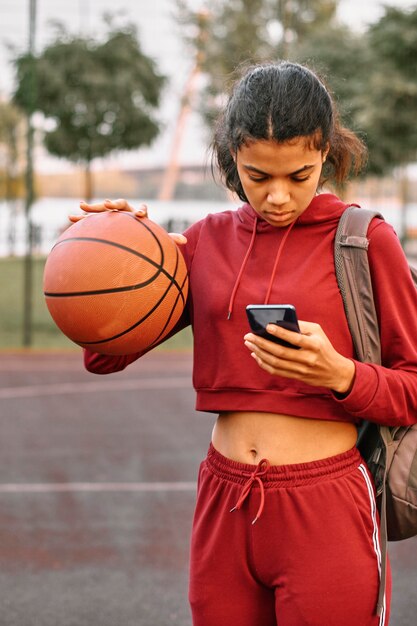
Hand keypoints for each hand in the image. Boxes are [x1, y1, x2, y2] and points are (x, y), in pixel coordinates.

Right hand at [69, 198, 186, 244]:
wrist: (131, 234)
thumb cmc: (145, 238)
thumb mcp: (156, 239)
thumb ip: (168, 238)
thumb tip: (185, 240)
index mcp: (140, 215)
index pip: (142, 210)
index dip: (141, 211)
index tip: (141, 216)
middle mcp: (126, 212)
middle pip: (120, 204)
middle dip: (114, 204)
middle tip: (108, 205)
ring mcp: (112, 215)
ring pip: (102, 209)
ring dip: (93, 207)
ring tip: (81, 206)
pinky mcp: (100, 221)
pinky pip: (89, 219)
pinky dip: (81, 218)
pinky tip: (70, 217)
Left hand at [244, 320, 354, 393]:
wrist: (335, 371)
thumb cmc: (324, 347)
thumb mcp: (318, 332)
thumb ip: (301, 325)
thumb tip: (279, 321)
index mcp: (314, 345)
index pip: (295, 339)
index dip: (280, 333)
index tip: (266, 326)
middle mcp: (307, 359)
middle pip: (280, 352)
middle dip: (262, 343)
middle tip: (249, 336)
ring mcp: (301, 370)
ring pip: (275, 363)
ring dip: (259, 353)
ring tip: (249, 344)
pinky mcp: (296, 377)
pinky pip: (276, 371)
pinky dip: (264, 363)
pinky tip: (256, 355)